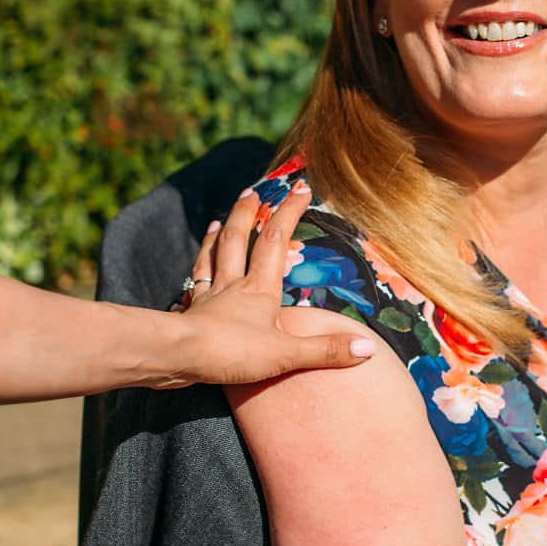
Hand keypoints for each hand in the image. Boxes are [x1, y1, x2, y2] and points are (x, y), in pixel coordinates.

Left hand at [170, 182, 371, 386]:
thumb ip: (326, 351)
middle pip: (240, 239)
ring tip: (219, 221)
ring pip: (213, 257)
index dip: (290, 211)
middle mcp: (233, 286)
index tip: (302, 187)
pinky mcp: (190, 315)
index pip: (277, 240)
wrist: (178, 358)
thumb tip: (368, 350)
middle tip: (253, 189)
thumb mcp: (286, 355)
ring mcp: (208, 298)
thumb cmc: (232, 353)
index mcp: (260, 289)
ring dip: (218, 236)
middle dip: (249, 211)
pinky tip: (192, 275)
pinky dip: (194, 274)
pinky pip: (193, 286)